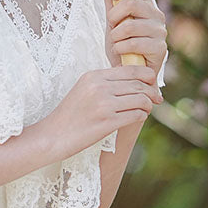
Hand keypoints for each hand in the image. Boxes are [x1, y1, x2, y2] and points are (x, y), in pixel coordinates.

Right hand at [37, 65, 163, 159]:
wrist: (51, 137)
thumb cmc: (68, 117)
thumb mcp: (83, 91)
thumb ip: (104, 83)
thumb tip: (132, 82)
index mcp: (94, 76)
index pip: (130, 70)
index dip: (146, 76)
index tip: (151, 85)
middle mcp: (100, 87)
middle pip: (139, 84)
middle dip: (151, 92)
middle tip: (156, 99)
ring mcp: (104, 104)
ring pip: (140, 99)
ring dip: (148, 105)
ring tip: (147, 110)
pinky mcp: (107, 122)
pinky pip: (136, 115)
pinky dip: (141, 116)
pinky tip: (139, 118)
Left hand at [101, 0, 167, 82]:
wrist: (126, 74)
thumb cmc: (120, 46)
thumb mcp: (111, 20)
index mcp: (144, 3)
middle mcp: (155, 14)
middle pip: (131, 3)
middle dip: (114, 17)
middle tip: (112, 29)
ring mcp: (159, 31)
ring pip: (130, 25)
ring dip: (116, 37)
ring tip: (117, 44)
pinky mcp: (160, 48)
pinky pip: (134, 43)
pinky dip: (122, 48)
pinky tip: (122, 53)